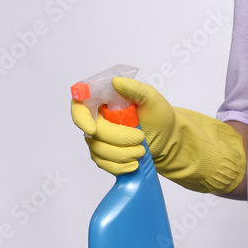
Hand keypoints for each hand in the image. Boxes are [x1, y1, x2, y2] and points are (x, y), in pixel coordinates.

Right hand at [71, 76, 245, 193]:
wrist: (168, 139)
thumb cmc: (158, 116)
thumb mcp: (152, 98)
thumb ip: (135, 88)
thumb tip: (115, 82)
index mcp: (102, 101)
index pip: (79, 106)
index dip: (81, 118)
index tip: (93, 129)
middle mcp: (96, 120)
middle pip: (94, 133)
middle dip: (119, 138)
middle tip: (140, 138)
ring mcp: (98, 139)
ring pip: (99, 151)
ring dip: (123, 154)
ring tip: (142, 150)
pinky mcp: (104, 156)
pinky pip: (105, 164)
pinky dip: (121, 166)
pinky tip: (134, 163)